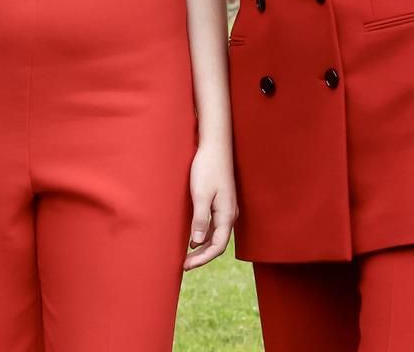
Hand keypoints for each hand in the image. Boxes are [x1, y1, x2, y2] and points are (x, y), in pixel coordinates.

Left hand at [185, 142, 237, 269]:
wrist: (215, 146)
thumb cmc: (207, 168)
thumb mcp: (200, 194)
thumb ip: (200, 219)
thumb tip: (197, 242)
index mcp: (227, 215)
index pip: (217, 246)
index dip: (202, 259)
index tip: (186, 265)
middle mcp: (229, 214)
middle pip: (218, 243)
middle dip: (202, 256)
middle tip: (184, 264)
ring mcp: (226, 208)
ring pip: (216, 235)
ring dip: (203, 247)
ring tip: (186, 254)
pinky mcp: (221, 202)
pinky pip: (215, 225)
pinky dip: (204, 235)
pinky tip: (193, 236)